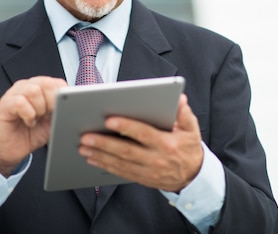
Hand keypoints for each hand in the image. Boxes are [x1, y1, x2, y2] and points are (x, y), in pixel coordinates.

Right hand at [0, 76, 66, 176]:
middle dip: (52, 102)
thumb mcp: (53, 121)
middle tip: (47, 115)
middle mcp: (27, 86)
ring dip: (40, 108)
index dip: (62, 97)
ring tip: (37, 118)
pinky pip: (20, 102)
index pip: (57, 82)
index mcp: (40, 87)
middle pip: (46, 83)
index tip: (60, 110)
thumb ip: (62, 109)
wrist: (13, 150)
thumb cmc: (32, 133)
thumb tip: (74, 105)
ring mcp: (14, 94)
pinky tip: (29, 122)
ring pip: (34, 91)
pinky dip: (29, 114)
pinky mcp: (5, 104)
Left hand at [78, 94, 203, 191]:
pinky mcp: (142, 178)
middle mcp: (155, 159)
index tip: (109, 120)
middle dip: (104, 143)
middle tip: (86, 136)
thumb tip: (179, 99)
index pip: (143, 134)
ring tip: (83, 147)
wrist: (193, 176)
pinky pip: (120, 172)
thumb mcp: (191, 129)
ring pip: (120, 163)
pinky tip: (93, 158)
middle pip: (126, 150)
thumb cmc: (189, 148)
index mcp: (166, 144)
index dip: (126, 126)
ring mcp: (147, 171)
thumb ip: (184, 113)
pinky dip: (105, 165)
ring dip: (99, 155)